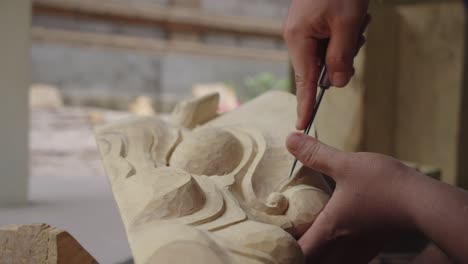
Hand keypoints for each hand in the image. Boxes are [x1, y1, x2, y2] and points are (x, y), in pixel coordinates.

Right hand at [283, 0, 369, 129]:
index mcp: (299, 39)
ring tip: (356, 21)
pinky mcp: (312, 24)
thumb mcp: (347, 24)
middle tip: (355, 39)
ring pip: (327, 54)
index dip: (305, 104)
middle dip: (341, 60)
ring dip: (346, 44)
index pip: (304, 80)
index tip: (301, 125)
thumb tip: (335, 84)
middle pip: (319, 66)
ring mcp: (304, 29)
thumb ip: (341, 58)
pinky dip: (344, 35)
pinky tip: (353, 18)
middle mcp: (297, 36)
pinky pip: (329, 41)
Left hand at [286, 132, 417, 262]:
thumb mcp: (345, 164)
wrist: (424, 201)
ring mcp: (359, 249)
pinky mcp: (373, 246)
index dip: (284, 248)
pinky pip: (349, 258)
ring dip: (318, 253)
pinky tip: (336, 237)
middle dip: (299, 253)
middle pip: (313, 261)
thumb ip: (316, 154)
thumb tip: (290, 139)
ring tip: (309, 238)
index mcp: (330, 228)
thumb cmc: (385, 184)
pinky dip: (337, 253)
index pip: (299, 252)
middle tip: (289, 238)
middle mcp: (342, 244)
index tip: (275, 237)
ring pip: (332, 262)